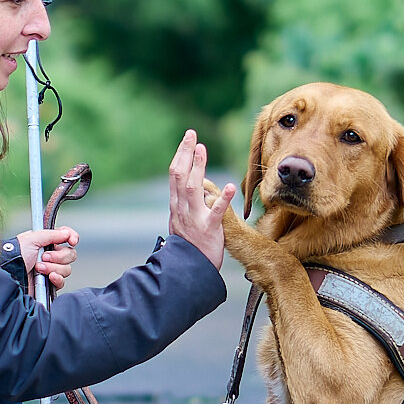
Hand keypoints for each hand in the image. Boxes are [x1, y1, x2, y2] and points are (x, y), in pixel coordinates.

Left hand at [16, 227, 78, 291]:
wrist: (8, 274)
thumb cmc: (15, 255)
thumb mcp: (32, 238)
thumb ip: (51, 234)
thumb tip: (67, 233)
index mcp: (46, 242)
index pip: (66, 237)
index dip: (72, 238)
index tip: (72, 241)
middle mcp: (50, 255)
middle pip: (70, 254)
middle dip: (59, 256)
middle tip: (44, 257)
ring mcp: (50, 270)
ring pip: (67, 269)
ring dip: (53, 268)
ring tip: (38, 268)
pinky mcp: (49, 284)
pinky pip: (62, 282)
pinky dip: (57, 279)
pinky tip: (48, 277)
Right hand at [168, 129, 237, 268]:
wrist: (188, 269)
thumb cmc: (188, 245)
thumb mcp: (181, 220)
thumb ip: (184, 202)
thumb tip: (188, 183)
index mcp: (177, 204)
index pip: (175, 174)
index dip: (181, 155)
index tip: (188, 139)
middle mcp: (182, 208)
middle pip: (180, 175)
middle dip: (185, 153)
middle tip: (192, 135)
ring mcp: (194, 218)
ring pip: (193, 188)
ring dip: (197, 167)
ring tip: (202, 149)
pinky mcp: (209, 229)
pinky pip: (216, 213)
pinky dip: (221, 199)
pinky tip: (228, 186)